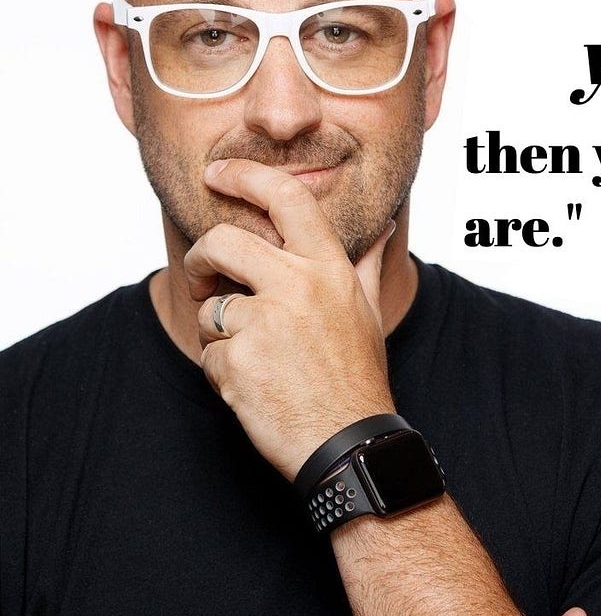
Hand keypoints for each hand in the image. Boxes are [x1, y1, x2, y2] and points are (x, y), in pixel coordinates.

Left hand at [184, 159, 395, 480]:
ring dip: (218, 334)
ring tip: (255, 360)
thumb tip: (384, 225)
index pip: (286, 198)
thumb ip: (365, 263)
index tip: (217, 172)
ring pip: (210, 307)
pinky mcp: (238, 359)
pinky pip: (208, 353)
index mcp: (330, 268)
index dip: (245, 176)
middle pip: (222, 241)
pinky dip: (221, 373)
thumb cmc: (358, 378)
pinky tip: (254, 388)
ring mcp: (266, 321)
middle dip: (201, 259)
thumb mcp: (365, 312)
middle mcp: (299, 285)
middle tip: (205, 280)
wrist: (349, 442)